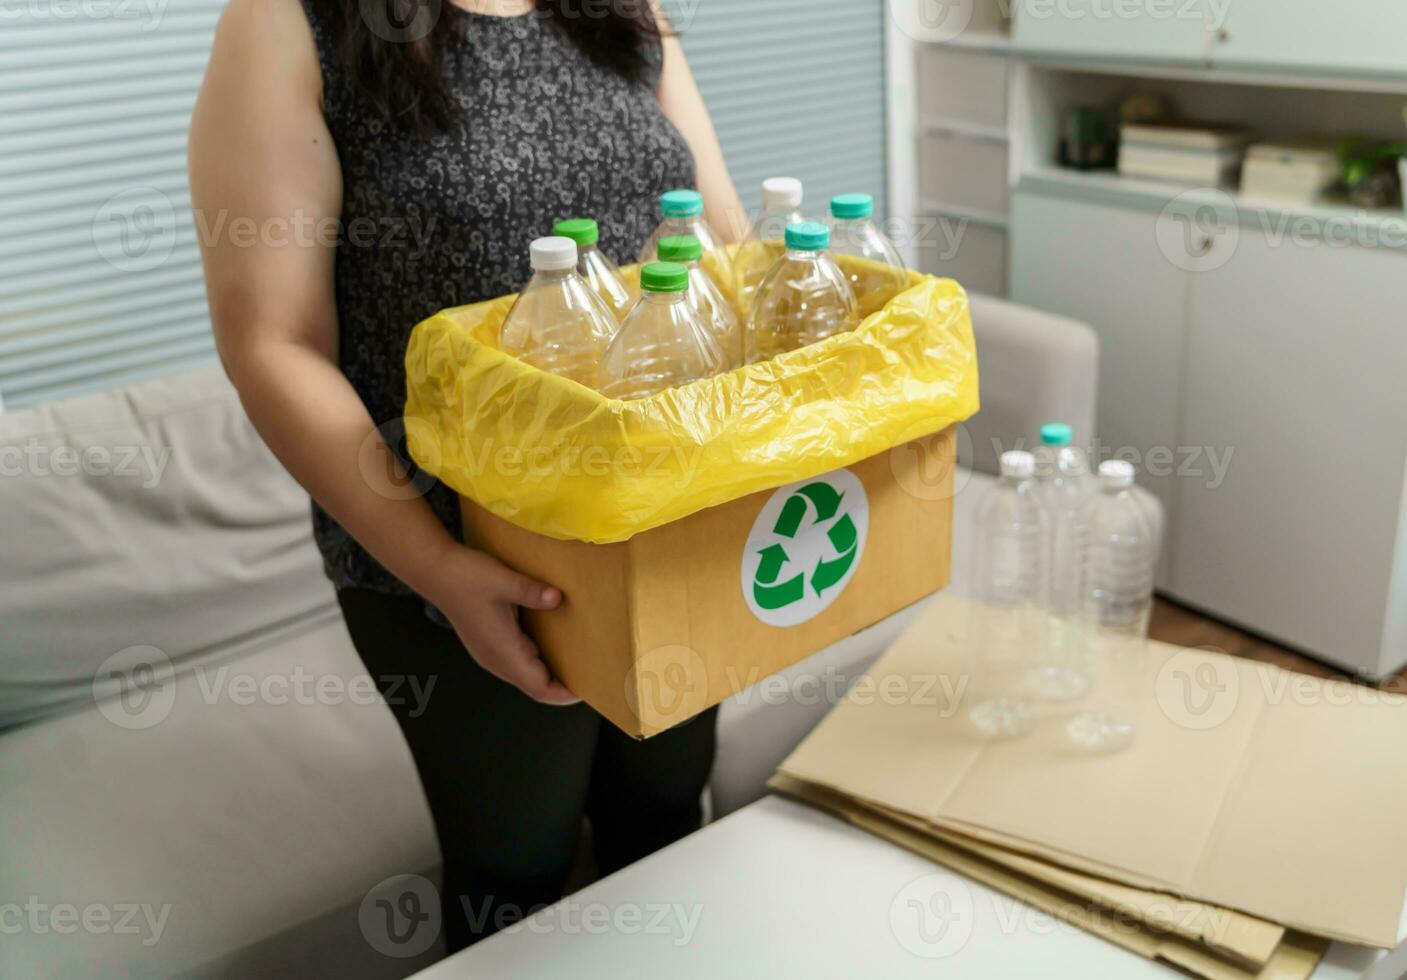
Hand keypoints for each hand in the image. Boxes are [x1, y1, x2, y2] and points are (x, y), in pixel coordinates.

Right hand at [424, 545, 578, 704]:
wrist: (435, 570)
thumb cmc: (466, 577)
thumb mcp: (503, 581)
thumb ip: (532, 592)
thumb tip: (557, 598)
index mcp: (503, 652)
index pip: (539, 688)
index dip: (565, 694)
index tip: (591, 688)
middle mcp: (496, 660)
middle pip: (535, 686)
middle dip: (563, 686)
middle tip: (593, 674)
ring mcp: (491, 654)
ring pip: (526, 675)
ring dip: (551, 673)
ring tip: (579, 660)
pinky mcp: (488, 644)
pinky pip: (518, 662)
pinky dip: (538, 660)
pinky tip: (553, 643)